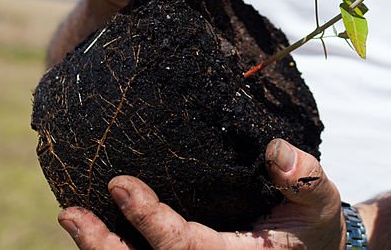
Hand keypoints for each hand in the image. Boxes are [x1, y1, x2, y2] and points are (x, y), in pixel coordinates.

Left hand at [57, 139, 345, 249]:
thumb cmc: (312, 220)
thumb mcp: (319, 197)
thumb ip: (303, 176)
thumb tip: (274, 150)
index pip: (187, 247)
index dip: (150, 221)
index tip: (120, 185)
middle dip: (106, 248)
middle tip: (71, 213)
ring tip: (71, 217)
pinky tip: (88, 228)